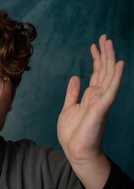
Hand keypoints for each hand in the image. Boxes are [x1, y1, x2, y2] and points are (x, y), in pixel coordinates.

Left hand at [57, 35, 123, 188]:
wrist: (76, 152)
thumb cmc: (73, 133)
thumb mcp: (69, 108)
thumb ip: (73, 93)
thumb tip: (76, 77)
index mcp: (90, 96)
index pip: (96, 73)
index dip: (96, 58)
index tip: (94, 44)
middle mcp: (98, 97)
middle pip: (104, 70)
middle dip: (104, 53)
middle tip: (104, 36)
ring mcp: (101, 102)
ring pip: (108, 76)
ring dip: (109, 59)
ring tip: (109, 43)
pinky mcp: (101, 109)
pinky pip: (110, 90)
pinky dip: (115, 77)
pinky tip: (119, 64)